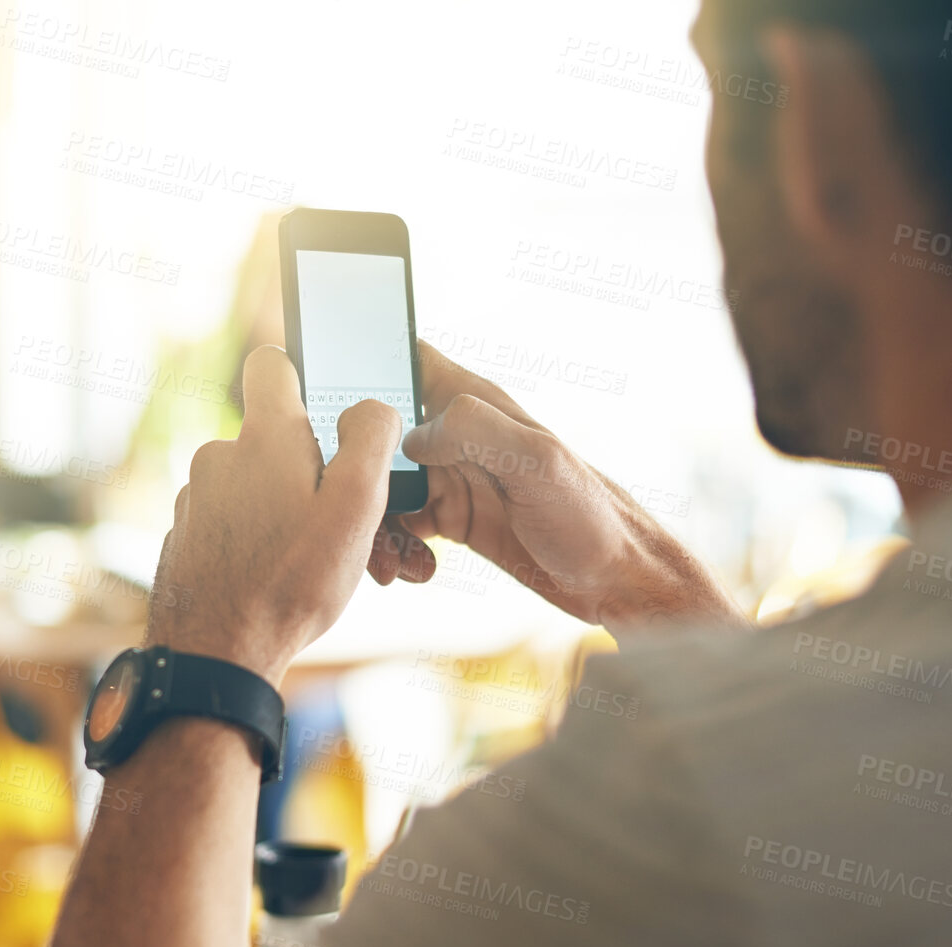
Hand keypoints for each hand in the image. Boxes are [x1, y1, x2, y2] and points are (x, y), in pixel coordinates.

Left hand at [144, 345, 401, 687]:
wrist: (216, 656)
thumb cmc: (292, 582)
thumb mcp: (356, 507)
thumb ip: (370, 441)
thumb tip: (370, 408)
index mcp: (264, 437)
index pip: (273, 364)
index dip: (304, 378)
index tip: (326, 416)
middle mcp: (219, 457)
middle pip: (275, 443)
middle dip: (313, 476)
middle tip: (348, 530)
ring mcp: (196, 499)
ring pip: (256, 490)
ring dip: (290, 518)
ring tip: (321, 569)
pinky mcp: (186, 538)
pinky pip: (233, 525)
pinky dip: (260, 544)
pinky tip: (281, 583)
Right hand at [370, 340, 742, 634]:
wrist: (617, 581)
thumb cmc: (591, 516)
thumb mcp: (537, 462)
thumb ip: (474, 430)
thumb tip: (411, 435)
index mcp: (477, 404)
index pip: (409, 360)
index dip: (367, 368)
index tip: (334, 409)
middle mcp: (460, 435)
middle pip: (379, 434)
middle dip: (356, 471)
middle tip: (354, 515)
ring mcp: (454, 478)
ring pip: (383, 486)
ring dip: (372, 521)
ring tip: (385, 563)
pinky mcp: (455, 520)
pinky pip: (402, 525)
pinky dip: (394, 548)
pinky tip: (411, 572)